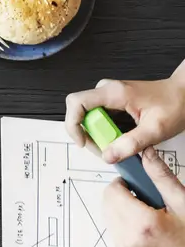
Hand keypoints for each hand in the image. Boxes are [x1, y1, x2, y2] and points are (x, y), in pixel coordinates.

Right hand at [65, 67, 184, 162]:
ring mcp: (108, 96)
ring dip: (95, 134)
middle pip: (79, 113)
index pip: (76, 103)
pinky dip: (102, 132)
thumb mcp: (156, 129)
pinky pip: (96, 118)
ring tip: (114, 143)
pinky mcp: (111, 102)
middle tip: (105, 147)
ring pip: (86, 117)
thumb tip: (108, 155)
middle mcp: (107, 90)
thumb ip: (131, 144)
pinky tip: (116, 137)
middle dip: (87, 135)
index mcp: (114, 92)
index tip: (83, 141)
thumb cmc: (175, 103)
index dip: (73, 124)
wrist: (184, 94)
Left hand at [103, 148, 184, 246]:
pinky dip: (125, 227)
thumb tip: (146, 153)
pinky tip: (148, 231)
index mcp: (142, 224)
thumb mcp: (183, 203)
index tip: (137, 183)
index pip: (112, 193)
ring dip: (123, 212)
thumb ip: (161, 177)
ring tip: (150, 216)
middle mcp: (127, 241)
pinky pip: (115, 235)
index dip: (123, 184)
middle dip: (122, 197)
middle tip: (148, 200)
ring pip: (109, 220)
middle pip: (107, 205)